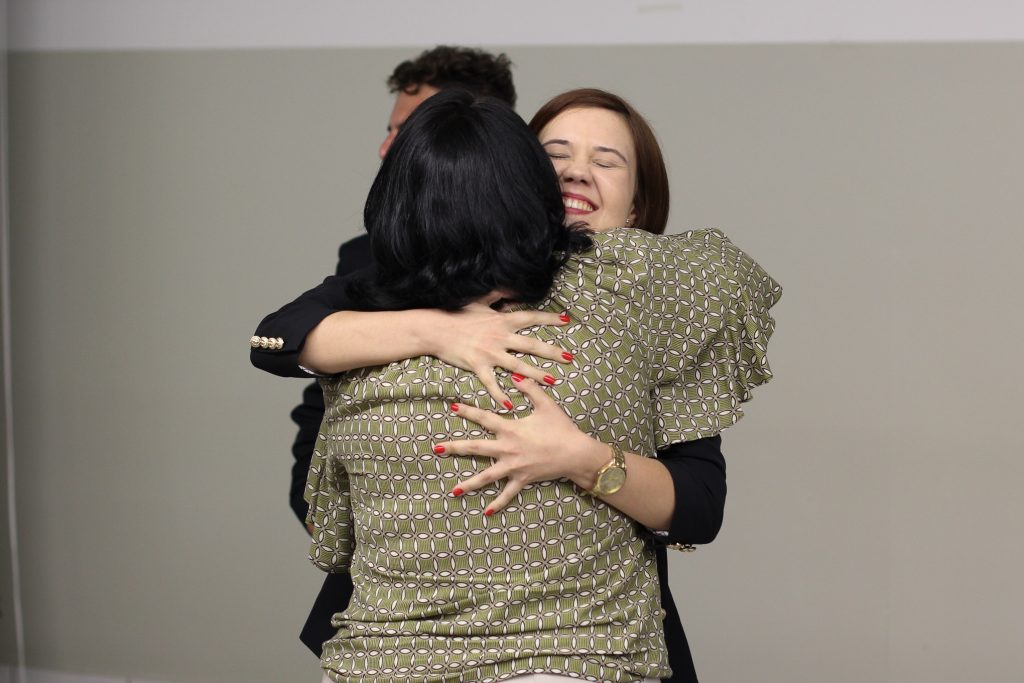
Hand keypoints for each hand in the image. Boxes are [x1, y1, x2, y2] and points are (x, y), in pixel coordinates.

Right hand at [425, 293, 573, 407]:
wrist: (435, 328)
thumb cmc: (457, 314)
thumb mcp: (480, 301)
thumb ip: (499, 294)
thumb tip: (512, 284)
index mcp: (502, 320)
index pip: (531, 317)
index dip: (550, 318)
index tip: (567, 320)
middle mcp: (500, 336)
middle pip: (531, 344)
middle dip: (552, 352)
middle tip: (569, 358)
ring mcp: (489, 352)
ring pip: (518, 365)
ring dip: (536, 374)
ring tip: (552, 381)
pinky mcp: (477, 365)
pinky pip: (491, 383)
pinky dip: (500, 395)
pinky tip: (509, 405)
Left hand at [434, 376, 606, 515]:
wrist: (576, 453)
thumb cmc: (561, 428)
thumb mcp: (546, 404)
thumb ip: (529, 388)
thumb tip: (515, 375)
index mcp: (511, 429)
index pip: (485, 419)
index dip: (468, 412)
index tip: (452, 408)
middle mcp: (508, 449)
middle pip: (476, 449)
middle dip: (455, 448)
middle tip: (436, 449)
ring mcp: (513, 467)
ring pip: (487, 477)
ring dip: (469, 484)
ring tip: (453, 491)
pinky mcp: (522, 479)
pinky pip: (507, 494)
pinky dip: (497, 504)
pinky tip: (486, 513)